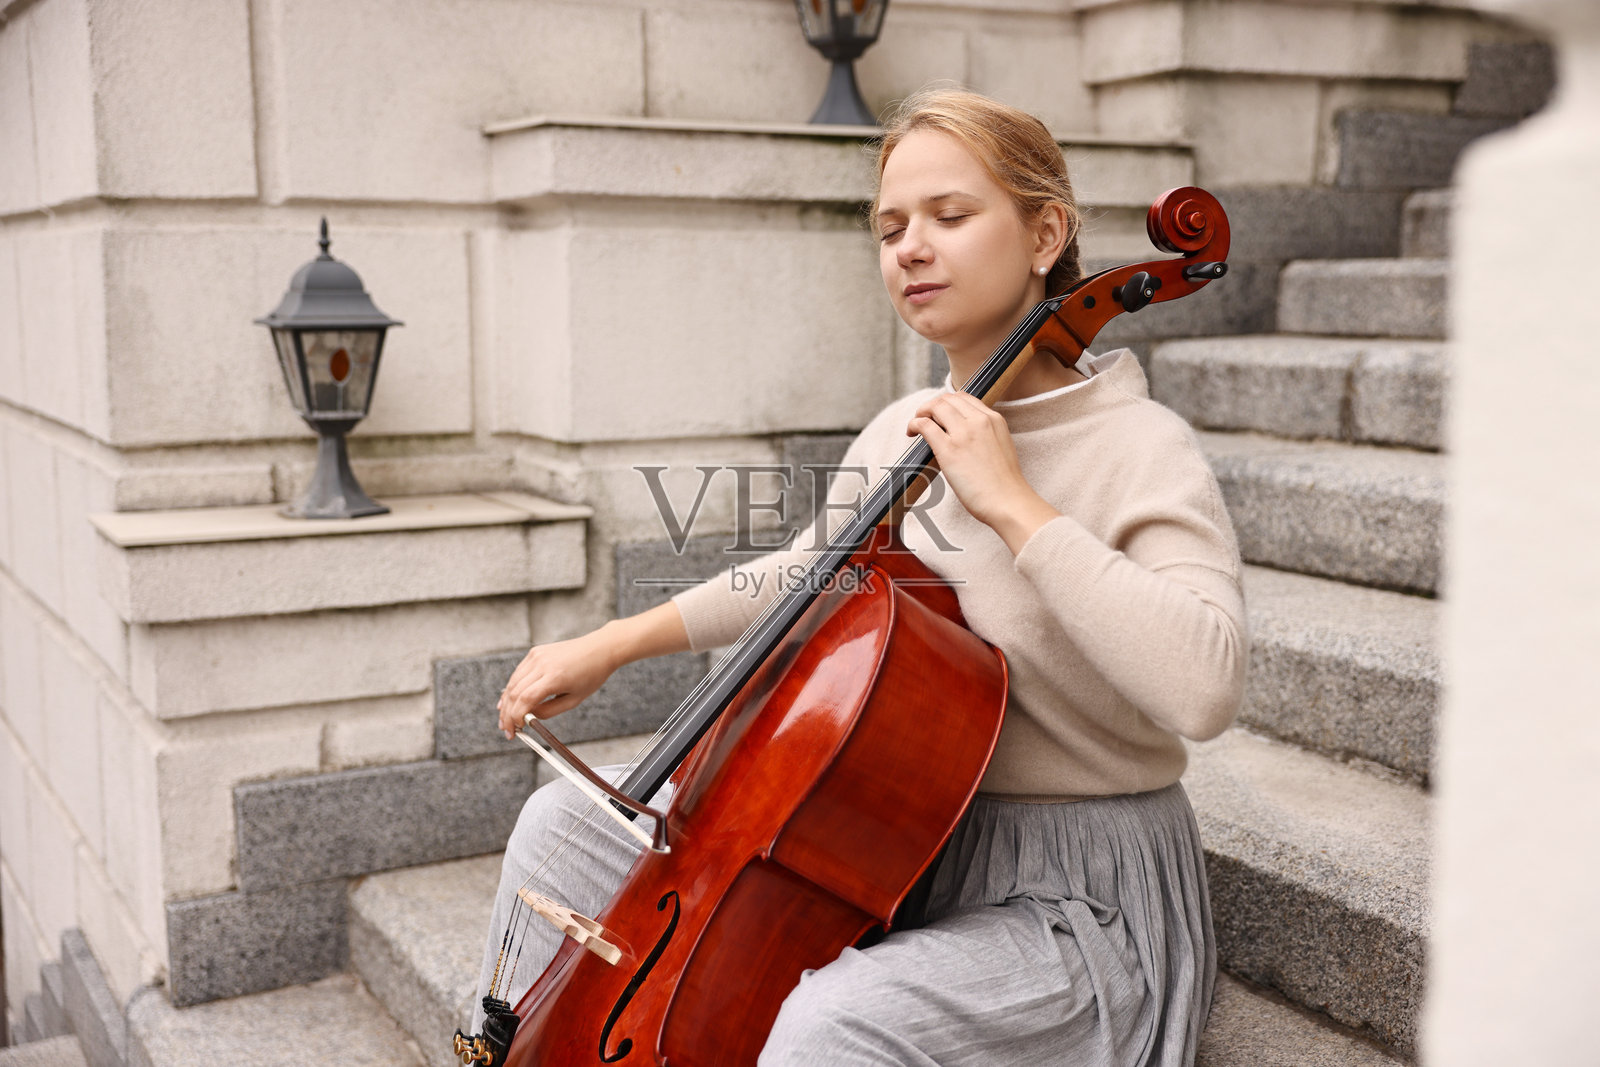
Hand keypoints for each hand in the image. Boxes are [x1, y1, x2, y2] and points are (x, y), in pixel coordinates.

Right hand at [497, 629, 620, 738]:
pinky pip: (518, 673)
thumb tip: (528, 719)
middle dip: (507, 714)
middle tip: (507, 730)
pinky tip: (508, 701)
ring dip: (506, 703)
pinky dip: (511, 688)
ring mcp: (536, 656)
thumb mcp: (574, 700)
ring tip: (504, 719)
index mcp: (555, 677)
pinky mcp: (535, 652)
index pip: (525, 699)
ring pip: (513, 682)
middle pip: (515, 692)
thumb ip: (549, 711)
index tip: (515, 731)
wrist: (599, 649)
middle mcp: (542, 664)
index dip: (516, 717)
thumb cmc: (591, 675)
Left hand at [906, 391, 1060, 552]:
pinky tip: (911, 432)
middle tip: (924, 419)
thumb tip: (964, 438)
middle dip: (932, 405)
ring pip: (936, 406)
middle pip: (948, 398)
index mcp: (994, 419)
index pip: (965, 398)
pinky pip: (925, 425)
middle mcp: (979, 421)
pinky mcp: (949, 449)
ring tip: (915, 426)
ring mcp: (964, 433)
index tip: (940, 414)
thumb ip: (986, 436)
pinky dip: (914, 424)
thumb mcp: (1001, 447)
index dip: (948, 403)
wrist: (1008, 501)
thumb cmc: (1004, 484)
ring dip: (921, 412)